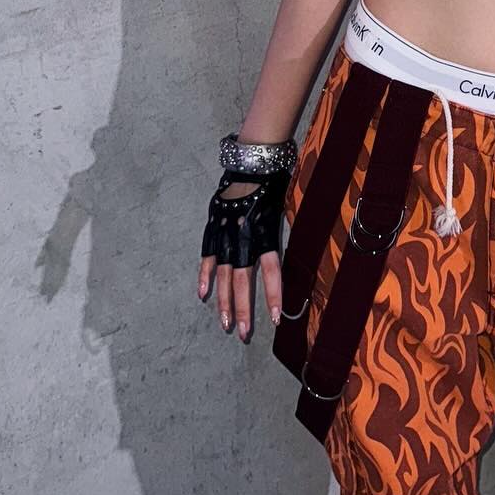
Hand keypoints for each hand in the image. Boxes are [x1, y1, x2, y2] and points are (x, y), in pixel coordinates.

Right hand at [198, 175, 287, 342]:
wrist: (252, 160)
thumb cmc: (275, 184)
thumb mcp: (284, 209)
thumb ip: (282, 234)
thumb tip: (292, 258)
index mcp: (264, 232)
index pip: (269, 270)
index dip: (272, 295)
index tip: (275, 319)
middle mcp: (243, 236)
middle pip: (241, 279)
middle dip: (244, 308)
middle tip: (244, 334)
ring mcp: (225, 232)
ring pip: (222, 273)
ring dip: (223, 300)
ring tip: (226, 324)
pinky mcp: (213, 226)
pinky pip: (206, 255)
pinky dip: (204, 275)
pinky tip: (202, 296)